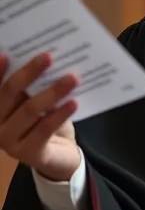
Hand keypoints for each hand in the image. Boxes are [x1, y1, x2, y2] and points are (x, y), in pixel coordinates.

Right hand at [0, 52, 80, 181]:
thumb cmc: (43, 121)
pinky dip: (60, 114)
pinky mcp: (29, 154)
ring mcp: (9, 142)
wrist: (59, 155)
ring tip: (72, 78)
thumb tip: (43, 58)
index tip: (6, 54)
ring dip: (52, 92)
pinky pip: (45, 129)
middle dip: (28, 73)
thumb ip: (31, 85)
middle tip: (48, 56)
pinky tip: (73, 102)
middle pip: (9, 94)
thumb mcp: (34, 100)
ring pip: (29, 110)